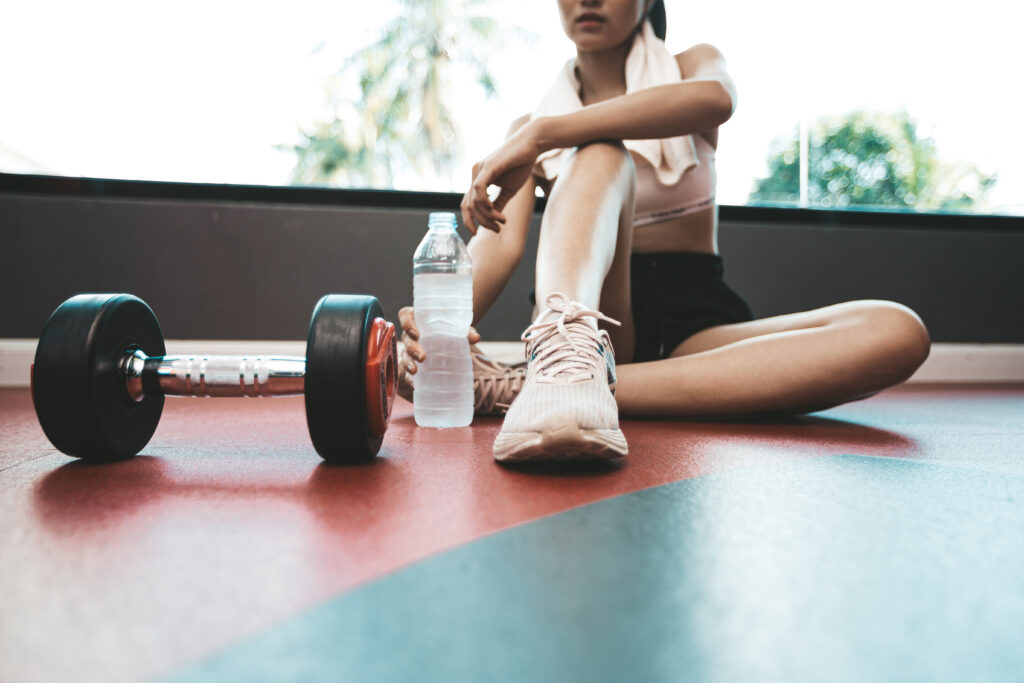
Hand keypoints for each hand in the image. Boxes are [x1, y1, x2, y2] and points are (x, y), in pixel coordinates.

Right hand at [397, 306, 481, 401]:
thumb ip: (465, 331)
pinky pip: (407, 369)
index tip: (416, 333)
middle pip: (406, 338)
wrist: (450, 339)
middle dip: (412, 348)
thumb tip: (476, 337)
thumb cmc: (449, 328)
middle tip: (422, 356)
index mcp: (417, 318)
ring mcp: (410, 348)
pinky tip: (414, 383)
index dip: (407, 323)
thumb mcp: (457, 328)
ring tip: (415, 371)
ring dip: (408, 363)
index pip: (405, 316)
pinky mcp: (412, 362)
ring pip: (405, 355)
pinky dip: (410, 377)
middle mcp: (411, 333)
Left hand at [461, 120, 542, 234]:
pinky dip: (485, 204)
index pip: (467, 205)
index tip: (480, 233)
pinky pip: (478, 189)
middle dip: (481, 222)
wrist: (531, 144)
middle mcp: (475, 174)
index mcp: (478, 180)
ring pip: (474, 201)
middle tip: (497, 229)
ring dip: (487, 216)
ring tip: (502, 221)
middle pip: (468, 206)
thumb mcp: (509, 189)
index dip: (471, 221)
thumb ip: (499, 203)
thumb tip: (493, 219)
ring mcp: (479, 170)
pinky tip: (495, 211)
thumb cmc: (521, 164)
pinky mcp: (487, 167)